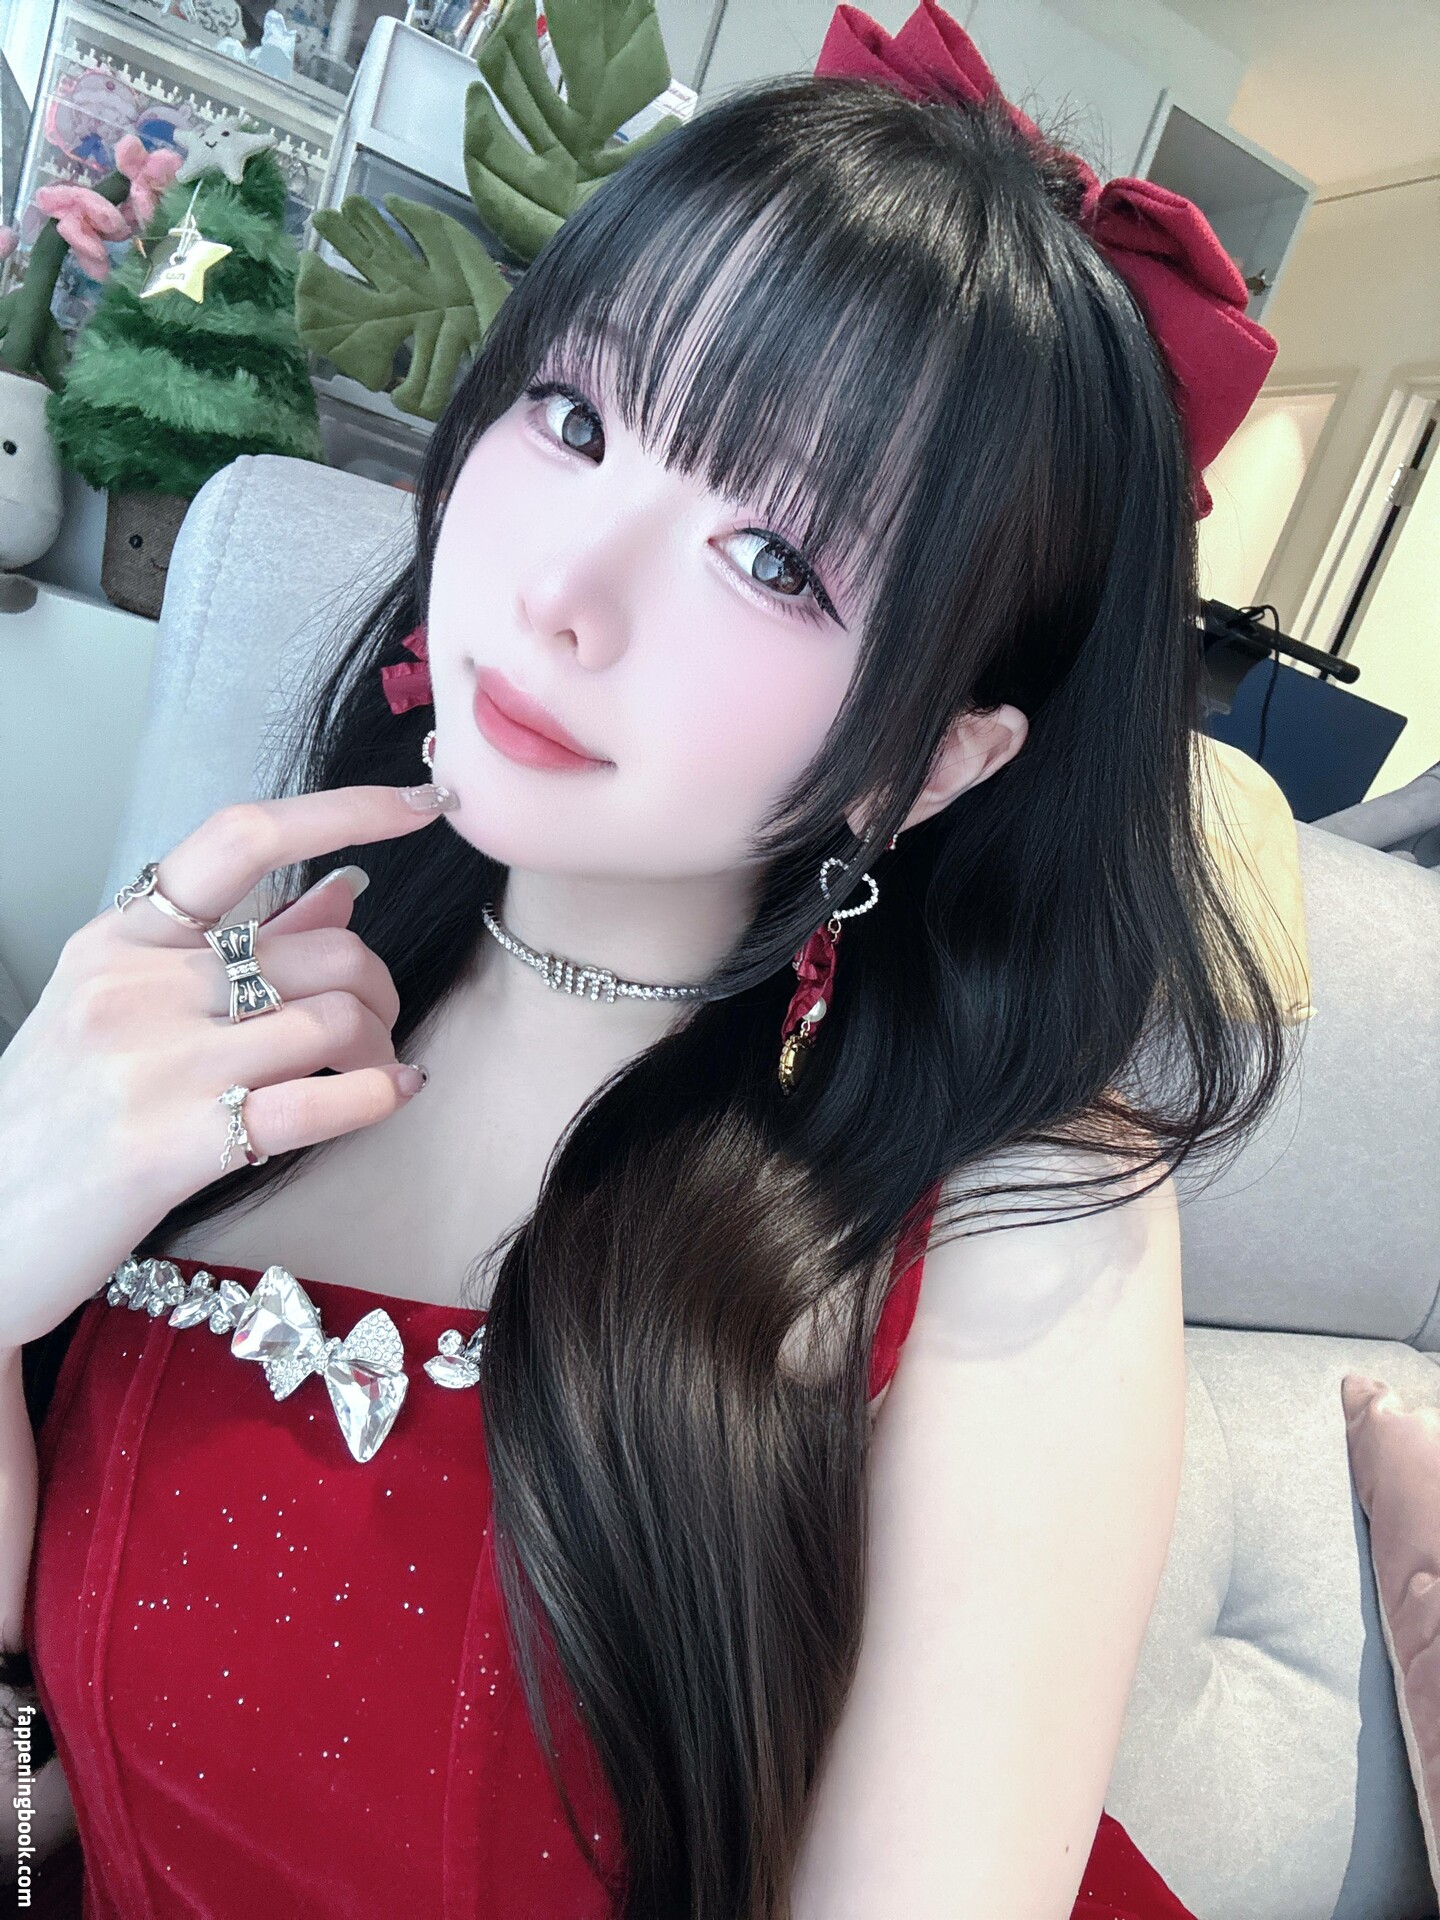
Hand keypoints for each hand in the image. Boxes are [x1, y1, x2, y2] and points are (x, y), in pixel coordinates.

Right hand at [0, 784, 453, 1350]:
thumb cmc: (57, 1117)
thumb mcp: (125, 1007)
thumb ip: (239, 944)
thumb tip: (347, 885)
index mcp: (121, 938)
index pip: (242, 837)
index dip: (344, 810)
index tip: (420, 801)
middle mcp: (134, 986)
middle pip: (322, 946)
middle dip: (379, 986)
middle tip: (377, 1026)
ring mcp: (151, 1063)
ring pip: (334, 1017)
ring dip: (381, 1047)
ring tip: (373, 1074)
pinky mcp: (171, 1146)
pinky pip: (317, 1100)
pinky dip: (378, 1094)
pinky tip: (394, 1093)